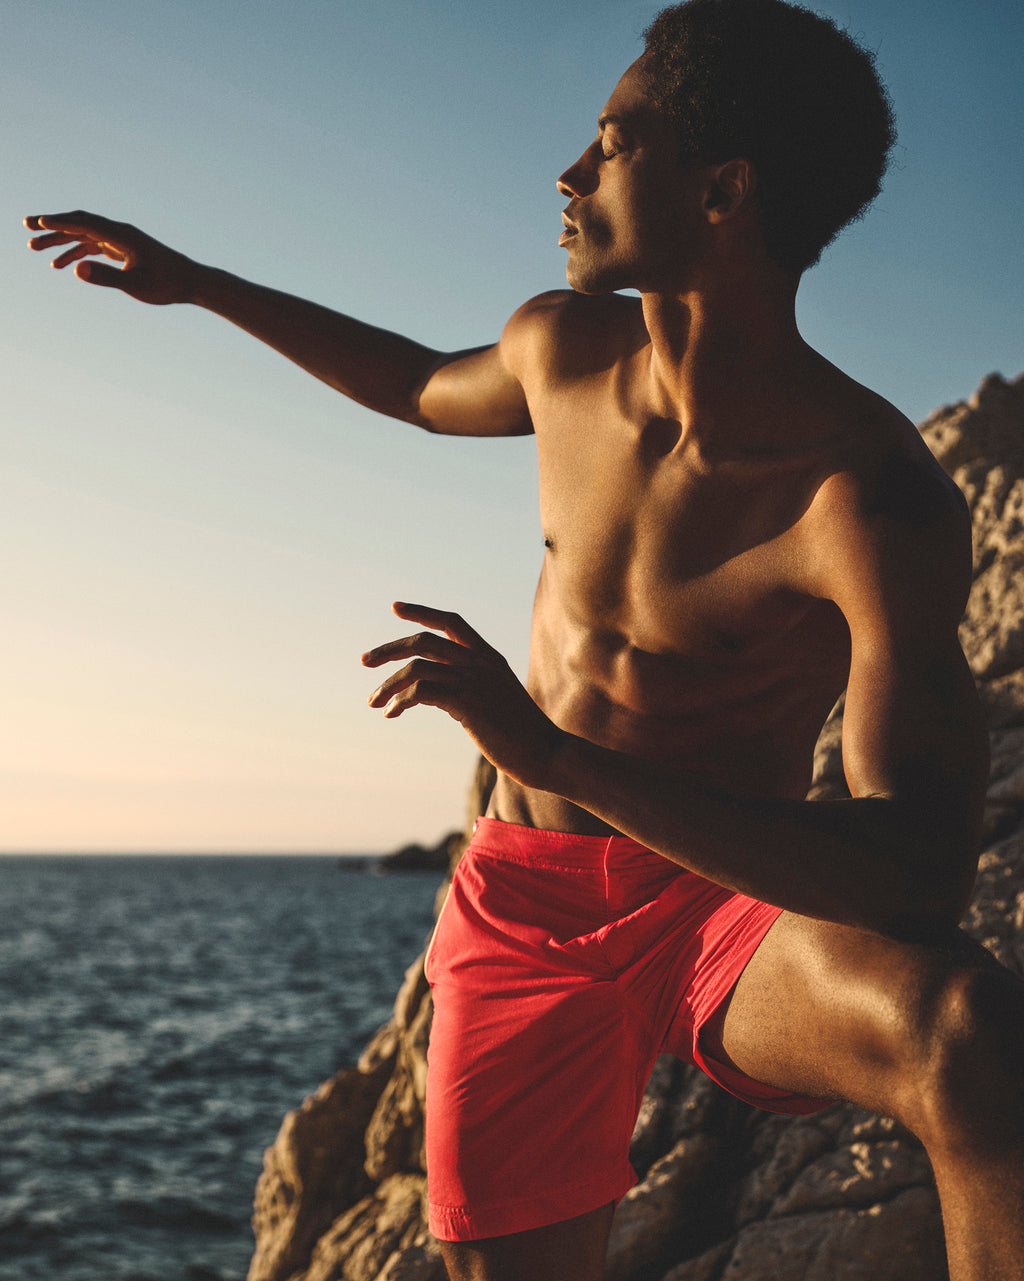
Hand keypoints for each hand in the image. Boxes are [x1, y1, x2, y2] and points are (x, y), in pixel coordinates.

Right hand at [24, 211, 199, 304]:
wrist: (191, 282)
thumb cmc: (167, 284)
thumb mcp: (136, 284)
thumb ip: (106, 277)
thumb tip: (76, 269)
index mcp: (122, 235)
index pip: (85, 222)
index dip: (59, 222)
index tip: (36, 223)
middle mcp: (119, 232)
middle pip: (79, 223)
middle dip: (52, 226)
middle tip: (25, 228)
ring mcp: (120, 240)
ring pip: (83, 235)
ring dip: (59, 241)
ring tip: (34, 250)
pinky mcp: (122, 250)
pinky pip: (93, 246)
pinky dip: (75, 252)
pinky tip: (61, 265)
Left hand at [362, 602, 563, 789]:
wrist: (547, 752)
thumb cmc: (523, 734)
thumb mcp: (497, 700)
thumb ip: (471, 689)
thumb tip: (441, 697)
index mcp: (489, 658)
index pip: (451, 623)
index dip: (421, 612)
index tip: (395, 608)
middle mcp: (480, 663)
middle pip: (424, 641)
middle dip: (389, 650)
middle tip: (365, 662)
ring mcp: (474, 681)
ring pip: (416, 667)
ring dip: (388, 683)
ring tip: (373, 702)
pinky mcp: (467, 703)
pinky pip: (421, 692)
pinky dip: (400, 701)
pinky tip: (392, 713)